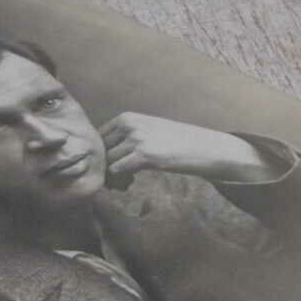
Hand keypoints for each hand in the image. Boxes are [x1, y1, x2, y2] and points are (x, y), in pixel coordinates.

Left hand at [99, 113, 280, 187]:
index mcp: (127, 117)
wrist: (203, 147)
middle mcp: (128, 124)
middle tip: (118, 179)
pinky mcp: (144, 155)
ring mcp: (135, 138)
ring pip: (106, 162)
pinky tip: (131, 184)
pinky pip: (116, 171)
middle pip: (99, 151)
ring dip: (112, 177)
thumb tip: (102, 155)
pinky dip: (119, 181)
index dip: (101, 156)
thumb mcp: (147, 131)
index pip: (98, 138)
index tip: (113, 168)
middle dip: (105, 168)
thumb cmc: (175, 142)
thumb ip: (125, 137)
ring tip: (125, 183)